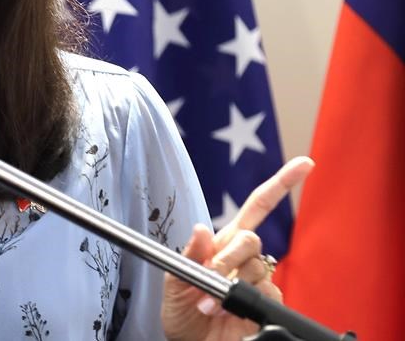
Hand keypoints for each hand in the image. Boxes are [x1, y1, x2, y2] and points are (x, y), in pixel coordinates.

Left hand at [162, 156, 314, 340]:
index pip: (257, 207)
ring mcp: (256, 282)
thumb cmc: (181, 314)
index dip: (280, 184)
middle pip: (252, 238)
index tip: (305, 164)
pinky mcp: (266, 304)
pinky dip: (239, 302)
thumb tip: (201, 229)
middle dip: (229, 255)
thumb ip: (188, 256)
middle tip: (210, 275)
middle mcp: (242, 259)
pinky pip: (263, 293)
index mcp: (222, 244)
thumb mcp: (173, 282)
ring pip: (256, 266)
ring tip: (209, 302)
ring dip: (230, 282)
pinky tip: (224, 311)